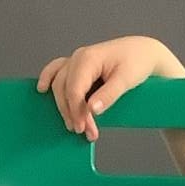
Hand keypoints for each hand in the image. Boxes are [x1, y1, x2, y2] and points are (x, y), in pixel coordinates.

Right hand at [37, 36, 183, 140]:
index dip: (76, 111)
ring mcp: (75, 60)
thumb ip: (109, 95)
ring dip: (63, 106)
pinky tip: (41, 90)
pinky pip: (57, 71)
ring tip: (72, 125)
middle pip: (64, 89)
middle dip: (71, 113)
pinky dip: (48, 79)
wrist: (143, 52)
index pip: (74, 89)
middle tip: (83, 132)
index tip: (83, 129)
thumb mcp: (126, 80)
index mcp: (89, 59)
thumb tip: (91, 110)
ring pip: (59, 84)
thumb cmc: (137, 62)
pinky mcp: (77, 66)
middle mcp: (78, 57)